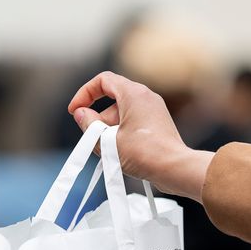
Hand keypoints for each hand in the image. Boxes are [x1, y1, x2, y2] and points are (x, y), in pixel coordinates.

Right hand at [67, 71, 213, 200]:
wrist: (175, 168)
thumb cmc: (145, 153)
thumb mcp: (107, 140)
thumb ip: (89, 125)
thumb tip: (81, 114)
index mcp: (133, 93)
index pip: (103, 80)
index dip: (85, 93)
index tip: (75, 111)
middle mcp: (146, 97)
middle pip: (111, 100)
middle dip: (97, 119)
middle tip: (91, 138)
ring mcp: (154, 110)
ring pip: (122, 113)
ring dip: (109, 129)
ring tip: (107, 151)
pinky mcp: (158, 124)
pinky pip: (133, 122)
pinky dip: (122, 133)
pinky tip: (119, 153)